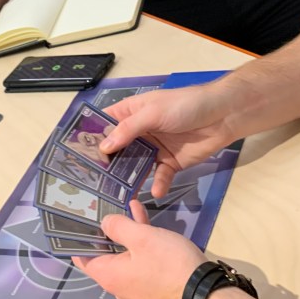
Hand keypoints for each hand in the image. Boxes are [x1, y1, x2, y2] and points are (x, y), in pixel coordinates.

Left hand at [73, 201, 206, 298]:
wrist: (204, 296)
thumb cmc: (168, 265)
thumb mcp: (142, 238)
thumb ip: (118, 227)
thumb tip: (103, 224)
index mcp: (108, 276)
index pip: (82, 256)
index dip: (80, 235)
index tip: (82, 215)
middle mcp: (118, 286)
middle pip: (105, 254)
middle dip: (109, 229)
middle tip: (108, 205)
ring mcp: (136, 288)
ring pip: (126, 255)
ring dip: (129, 232)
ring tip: (131, 206)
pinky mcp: (153, 287)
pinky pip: (141, 263)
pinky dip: (142, 244)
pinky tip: (147, 221)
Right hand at [102, 84, 235, 197]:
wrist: (222, 115)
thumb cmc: (184, 105)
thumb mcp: (153, 112)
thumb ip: (128, 130)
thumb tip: (104, 148)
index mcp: (131, 113)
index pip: (106, 124)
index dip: (92, 137)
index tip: (77, 154)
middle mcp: (139, 132)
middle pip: (118, 149)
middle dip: (107, 163)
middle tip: (91, 180)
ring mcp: (154, 149)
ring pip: (135, 165)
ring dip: (128, 177)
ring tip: (117, 192)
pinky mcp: (170, 163)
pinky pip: (159, 176)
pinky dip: (157, 184)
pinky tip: (156, 192)